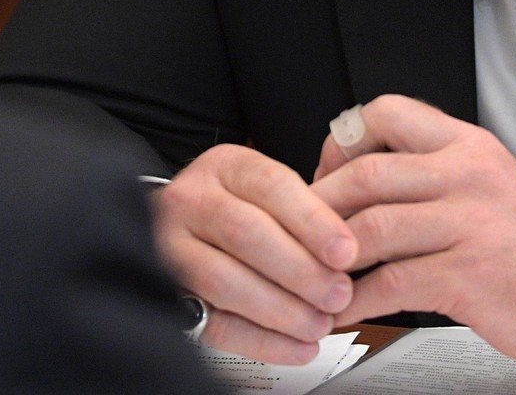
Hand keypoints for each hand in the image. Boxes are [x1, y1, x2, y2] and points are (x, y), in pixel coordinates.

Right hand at [152, 144, 358, 363]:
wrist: (174, 225)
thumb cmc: (237, 207)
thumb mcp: (266, 190)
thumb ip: (304, 211)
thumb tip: (347, 253)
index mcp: (226, 166)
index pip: (272, 187)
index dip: (313, 222)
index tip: (346, 252)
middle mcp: (192, 200)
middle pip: (247, 234)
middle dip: (301, 271)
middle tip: (339, 295)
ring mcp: (169, 247)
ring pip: (225, 281)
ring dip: (281, 310)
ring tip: (319, 324)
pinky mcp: (167, 293)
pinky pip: (214, 323)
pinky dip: (261, 341)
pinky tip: (296, 348)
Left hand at [310, 95, 515, 373]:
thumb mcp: (493, 185)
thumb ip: (439, 175)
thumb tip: (369, 180)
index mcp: (468, 146)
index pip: (385, 114)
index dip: (341, 145)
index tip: (325, 176)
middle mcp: (468, 174)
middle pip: (366, 171)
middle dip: (319, 206)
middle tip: (300, 234)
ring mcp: (469, 223)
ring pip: (371, 226)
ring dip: (329, 258)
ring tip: (313, 278)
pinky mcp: (469, 274)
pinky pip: (390, 283)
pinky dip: (355, 302)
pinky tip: (344, 312)